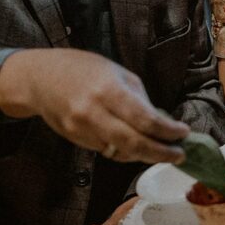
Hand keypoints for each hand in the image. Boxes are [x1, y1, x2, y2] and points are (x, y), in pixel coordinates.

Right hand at [0, 49, 189, 162]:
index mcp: (109, 91)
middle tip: (179, 154)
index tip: (184, 133)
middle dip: (161, 153)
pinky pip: (106, 150)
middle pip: (134, 144)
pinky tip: (134, 143)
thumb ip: (140, 99)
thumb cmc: (84, 70)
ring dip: (144, 154)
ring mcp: (81, 129)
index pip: (145, 119)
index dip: (168, 131)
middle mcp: (94, 112)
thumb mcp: (118, 74)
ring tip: (161, 149)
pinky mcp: (75, 139)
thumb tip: (162, 122)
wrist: (40, 78)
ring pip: (120, 152)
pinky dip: (124, 150)